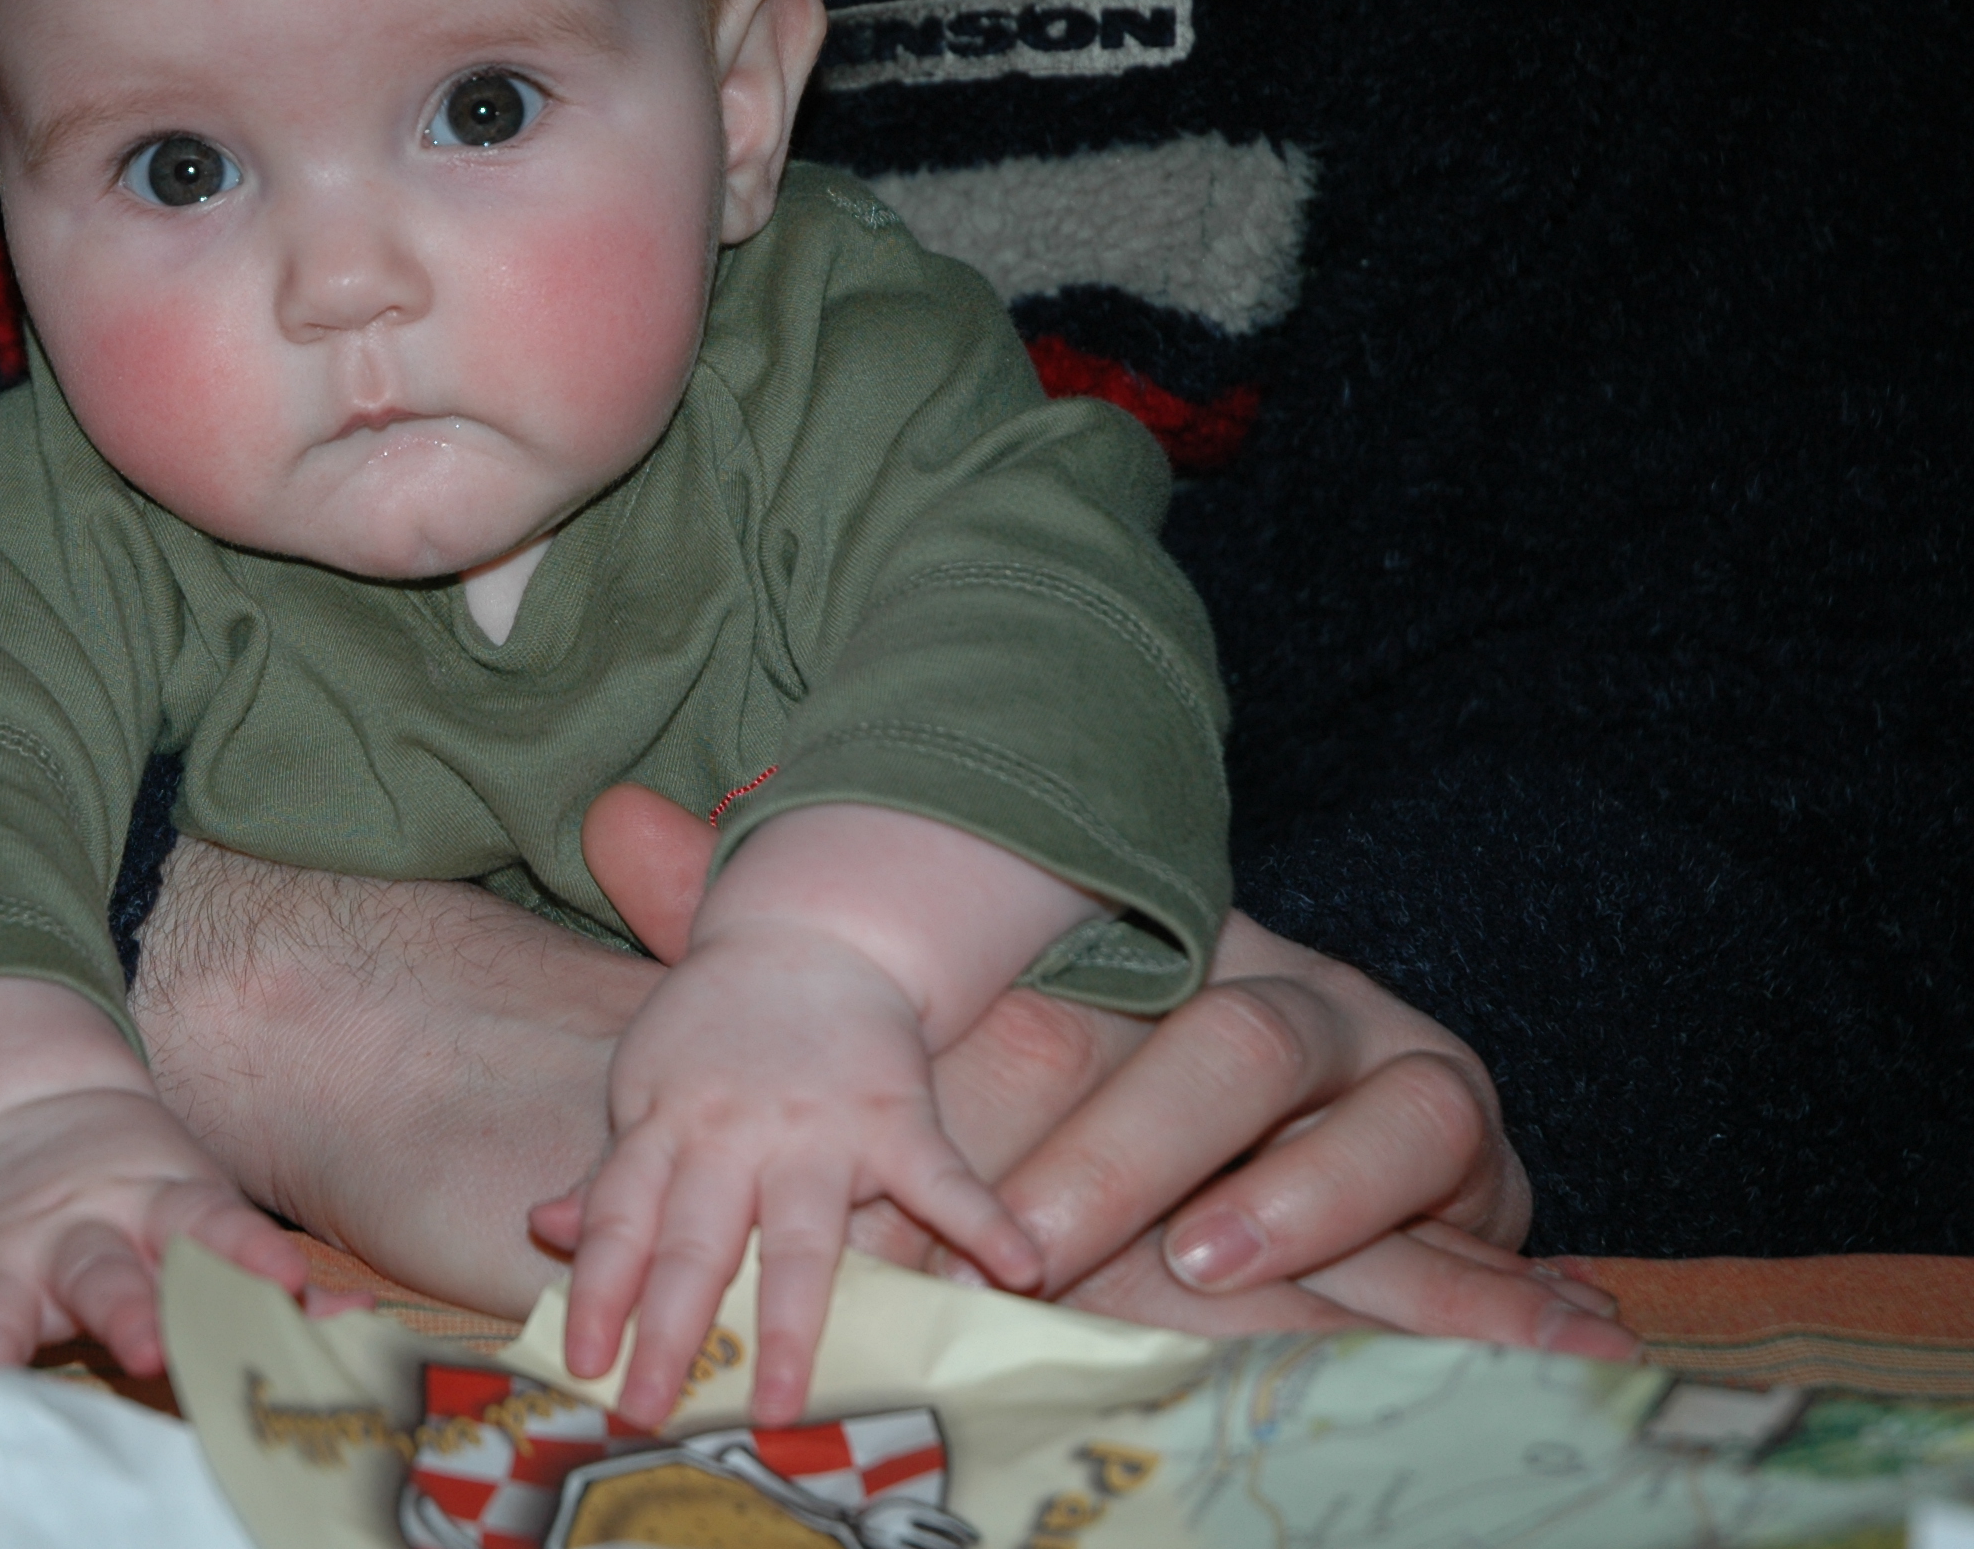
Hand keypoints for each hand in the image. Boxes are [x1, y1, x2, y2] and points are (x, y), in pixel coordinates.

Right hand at [0, 1083, 309, 1412]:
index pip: (211, 1223)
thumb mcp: (203, 1210)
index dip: (248, 1252)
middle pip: (102, 1270)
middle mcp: (77, 1234)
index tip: (287, 1281)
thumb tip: (355, 1329)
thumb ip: (263, 1276)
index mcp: (158, 1207)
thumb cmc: (142, 1199)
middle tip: (147, 1350)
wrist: (23, 1121)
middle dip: (123, 1309)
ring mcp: (1, 1266)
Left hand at [545, 922, 1038, 1426]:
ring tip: (783, 1402)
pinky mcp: (897, 1116)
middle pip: (697, 1243)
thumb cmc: (719, 1031)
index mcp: (667, 1128)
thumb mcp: (648, 1085)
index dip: (598, 1292)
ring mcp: (819, 1129)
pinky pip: (941, 1177)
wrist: (812, 936)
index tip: (582, 1364)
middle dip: (670, 1330)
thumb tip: (548, 1230)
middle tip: (651, 1409)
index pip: (621, 1221)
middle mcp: (735, 1134)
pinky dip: (984, 1220)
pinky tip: (1020, 1270)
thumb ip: (613, 1172)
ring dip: (792, 1322)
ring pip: (801, 1237)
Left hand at [579, 784, 1632, 1356]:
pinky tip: (1512, 1307)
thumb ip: (792, 960)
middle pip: (1231, 1043)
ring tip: (1217, 1273)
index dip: (1014, 1075)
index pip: (1096, 994)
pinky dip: (1481, 1258)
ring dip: (1303, 1199)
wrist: (1318, 1200)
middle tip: (1041, 1252)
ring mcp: (1388, 1086)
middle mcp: (1280, 1010)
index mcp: (1148, 968)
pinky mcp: (1472, 1167)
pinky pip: (1473, 1189)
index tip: (923, 1172)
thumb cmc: (1110, 1126)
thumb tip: (615, 820)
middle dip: (1135, 1152)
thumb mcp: (953, 1064)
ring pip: (1372, 1111)